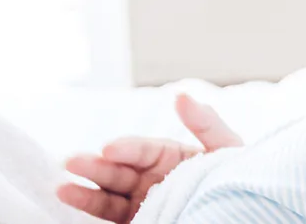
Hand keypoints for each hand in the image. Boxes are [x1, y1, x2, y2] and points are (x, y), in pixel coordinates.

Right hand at [57, 93, 242, 223]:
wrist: (244, 210)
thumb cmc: (235, 177)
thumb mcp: (226, 148)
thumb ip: (205, 124)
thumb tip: (181, 94)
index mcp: (170, 155)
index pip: (143, 150)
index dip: (126, 148)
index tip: (109, 148)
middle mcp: (151, 178)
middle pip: (120, 171)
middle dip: (95, 167)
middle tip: (70, 162)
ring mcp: (143, 202)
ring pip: (109, 196)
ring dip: (85, 191)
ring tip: (61, 187)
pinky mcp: (138, 222)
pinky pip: (111, 218)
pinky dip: (91, 211)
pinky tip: (72, 202)